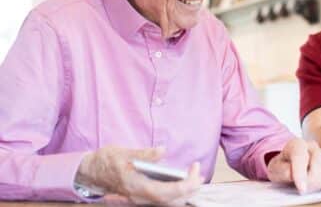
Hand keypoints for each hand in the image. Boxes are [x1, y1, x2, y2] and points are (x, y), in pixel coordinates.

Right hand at [75, 146, 202, 205]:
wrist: (89, 172)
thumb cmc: (105, 161)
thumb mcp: (124, 152)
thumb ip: (144, 154)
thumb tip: (162, 150)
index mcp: (136, 186)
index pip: (167, 192)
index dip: (186, 184)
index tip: (195, 171)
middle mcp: (139, 197)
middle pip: (171, 201)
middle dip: (190, 189)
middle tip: (200, 173)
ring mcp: (140, 199)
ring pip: (167, 202)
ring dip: (184, 193)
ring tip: (195, 178)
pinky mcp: (141, 197)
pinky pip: (162, 199)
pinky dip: (175, 193)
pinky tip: (182, 183)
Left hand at [266, 138, 320, 193]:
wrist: (288, 165)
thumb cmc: (282, 166)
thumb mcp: (275, 168)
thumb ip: (281, 170)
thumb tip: (291, 174)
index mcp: (296, 144)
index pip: (300, 154)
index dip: (301, 172)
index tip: (301, 188)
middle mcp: (312, 147)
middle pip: (320, 158)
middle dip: (314, 177)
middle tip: (305, 190)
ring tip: (313, 188)